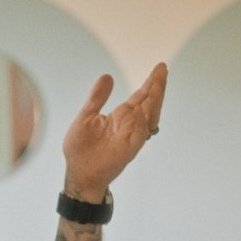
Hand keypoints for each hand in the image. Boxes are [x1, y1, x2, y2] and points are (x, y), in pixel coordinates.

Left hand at [62, 62, 166, 201]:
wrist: (78, 173)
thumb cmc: (82, 148)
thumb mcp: (86, 116)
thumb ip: (97, 97)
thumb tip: (107, 76)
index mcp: (121, 116)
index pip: (140, 97)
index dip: (150, 83)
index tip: (160, 68)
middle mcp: (130, 125)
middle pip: (149, 103)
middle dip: (156, 87)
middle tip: (162, 70)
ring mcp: (130, 137)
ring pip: (148, 117)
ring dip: (154, 102)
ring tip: (156, 85)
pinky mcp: (127, 150)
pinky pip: (139, 135)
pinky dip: (141, 123)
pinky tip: (143, 110)